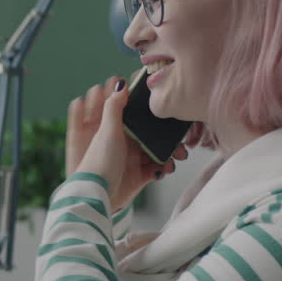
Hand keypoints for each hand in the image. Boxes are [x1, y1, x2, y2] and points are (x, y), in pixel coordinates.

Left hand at [70, 79, 186, 212]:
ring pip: (159, 149)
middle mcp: (125, 142)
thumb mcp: (107, 131)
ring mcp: (133, 158)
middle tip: (182, 134)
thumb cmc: (98, 163)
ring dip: (171, 151)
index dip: (150, 107)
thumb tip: (120, 83)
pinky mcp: (139, 175)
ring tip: (178, 155)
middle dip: (169, 133)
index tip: (165, 102)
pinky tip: (166, 169)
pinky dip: (165, 167)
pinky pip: (158, 168)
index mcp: (115, 128)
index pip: (135, 112)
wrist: (99, 197)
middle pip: (152, 131)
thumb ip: (114, 107)